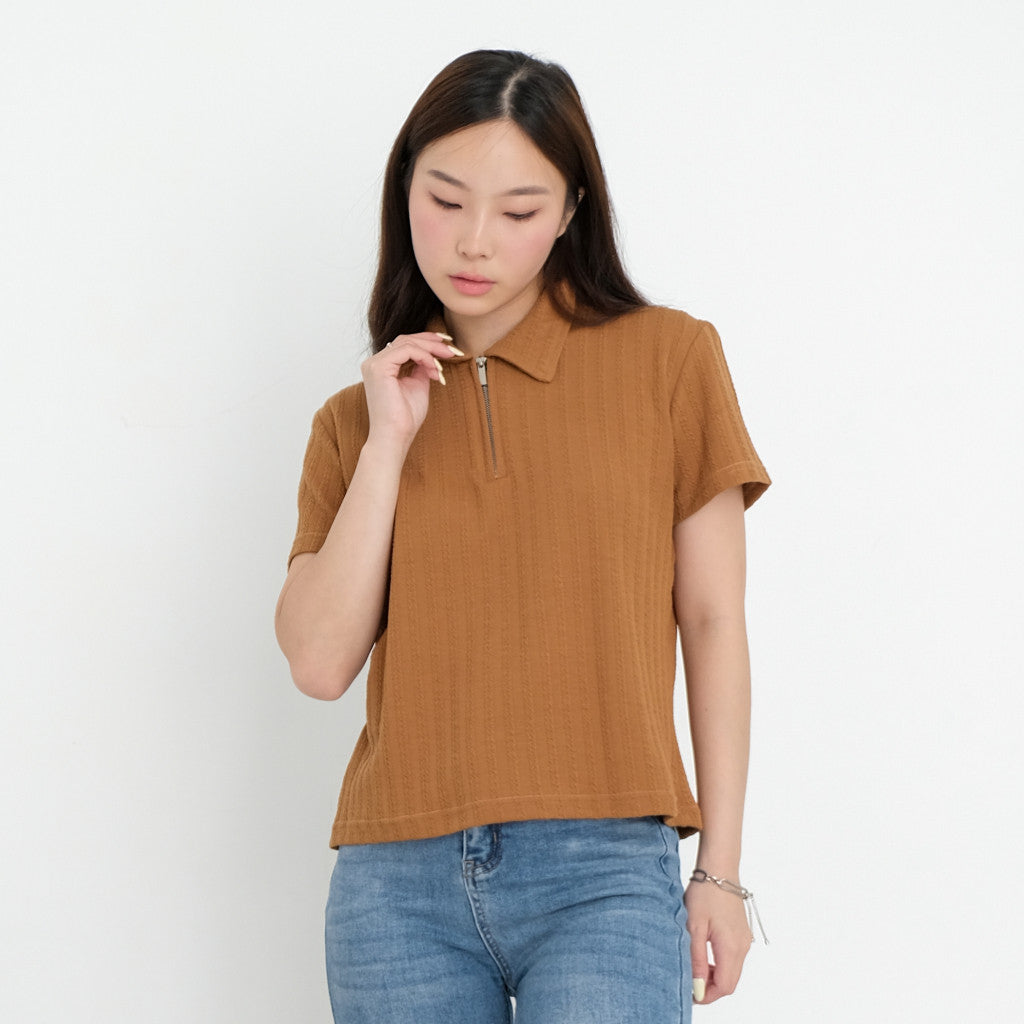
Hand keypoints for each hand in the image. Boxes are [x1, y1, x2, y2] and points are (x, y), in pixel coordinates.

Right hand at [360, 332, 459, 451]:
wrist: (395, 436)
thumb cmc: (404, 418)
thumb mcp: (418, 385)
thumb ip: (421, 369)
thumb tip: (431, 357)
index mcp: (381, 367)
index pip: (404, 345)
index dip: (427, 343)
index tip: (448, 348)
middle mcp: (374, 363)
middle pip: (405, 339)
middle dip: (432, 342)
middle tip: (451, 348)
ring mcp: (374, 364)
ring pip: (407, 342)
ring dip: (431, 349)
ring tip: (447, 358)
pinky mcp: (379, 367)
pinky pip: (407, 350)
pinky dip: (425, 356)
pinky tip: (435, 368)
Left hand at [685, 877, 752, 1004]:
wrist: (719, 869)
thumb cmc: (705, 893)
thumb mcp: (694, 926)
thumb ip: (697, 959)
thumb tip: (697, 986)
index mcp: (731, 947)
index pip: (724, 986)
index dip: (707, 995)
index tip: (690, 992)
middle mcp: (742, 947)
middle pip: (730, 982)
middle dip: (710, 987)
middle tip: (690, 979)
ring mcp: (745, 940)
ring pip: (732, 971)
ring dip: (715, 975)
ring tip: (695, 964)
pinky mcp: (742, 933)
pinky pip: (734, 958)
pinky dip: (720, 963)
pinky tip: (705, 952)